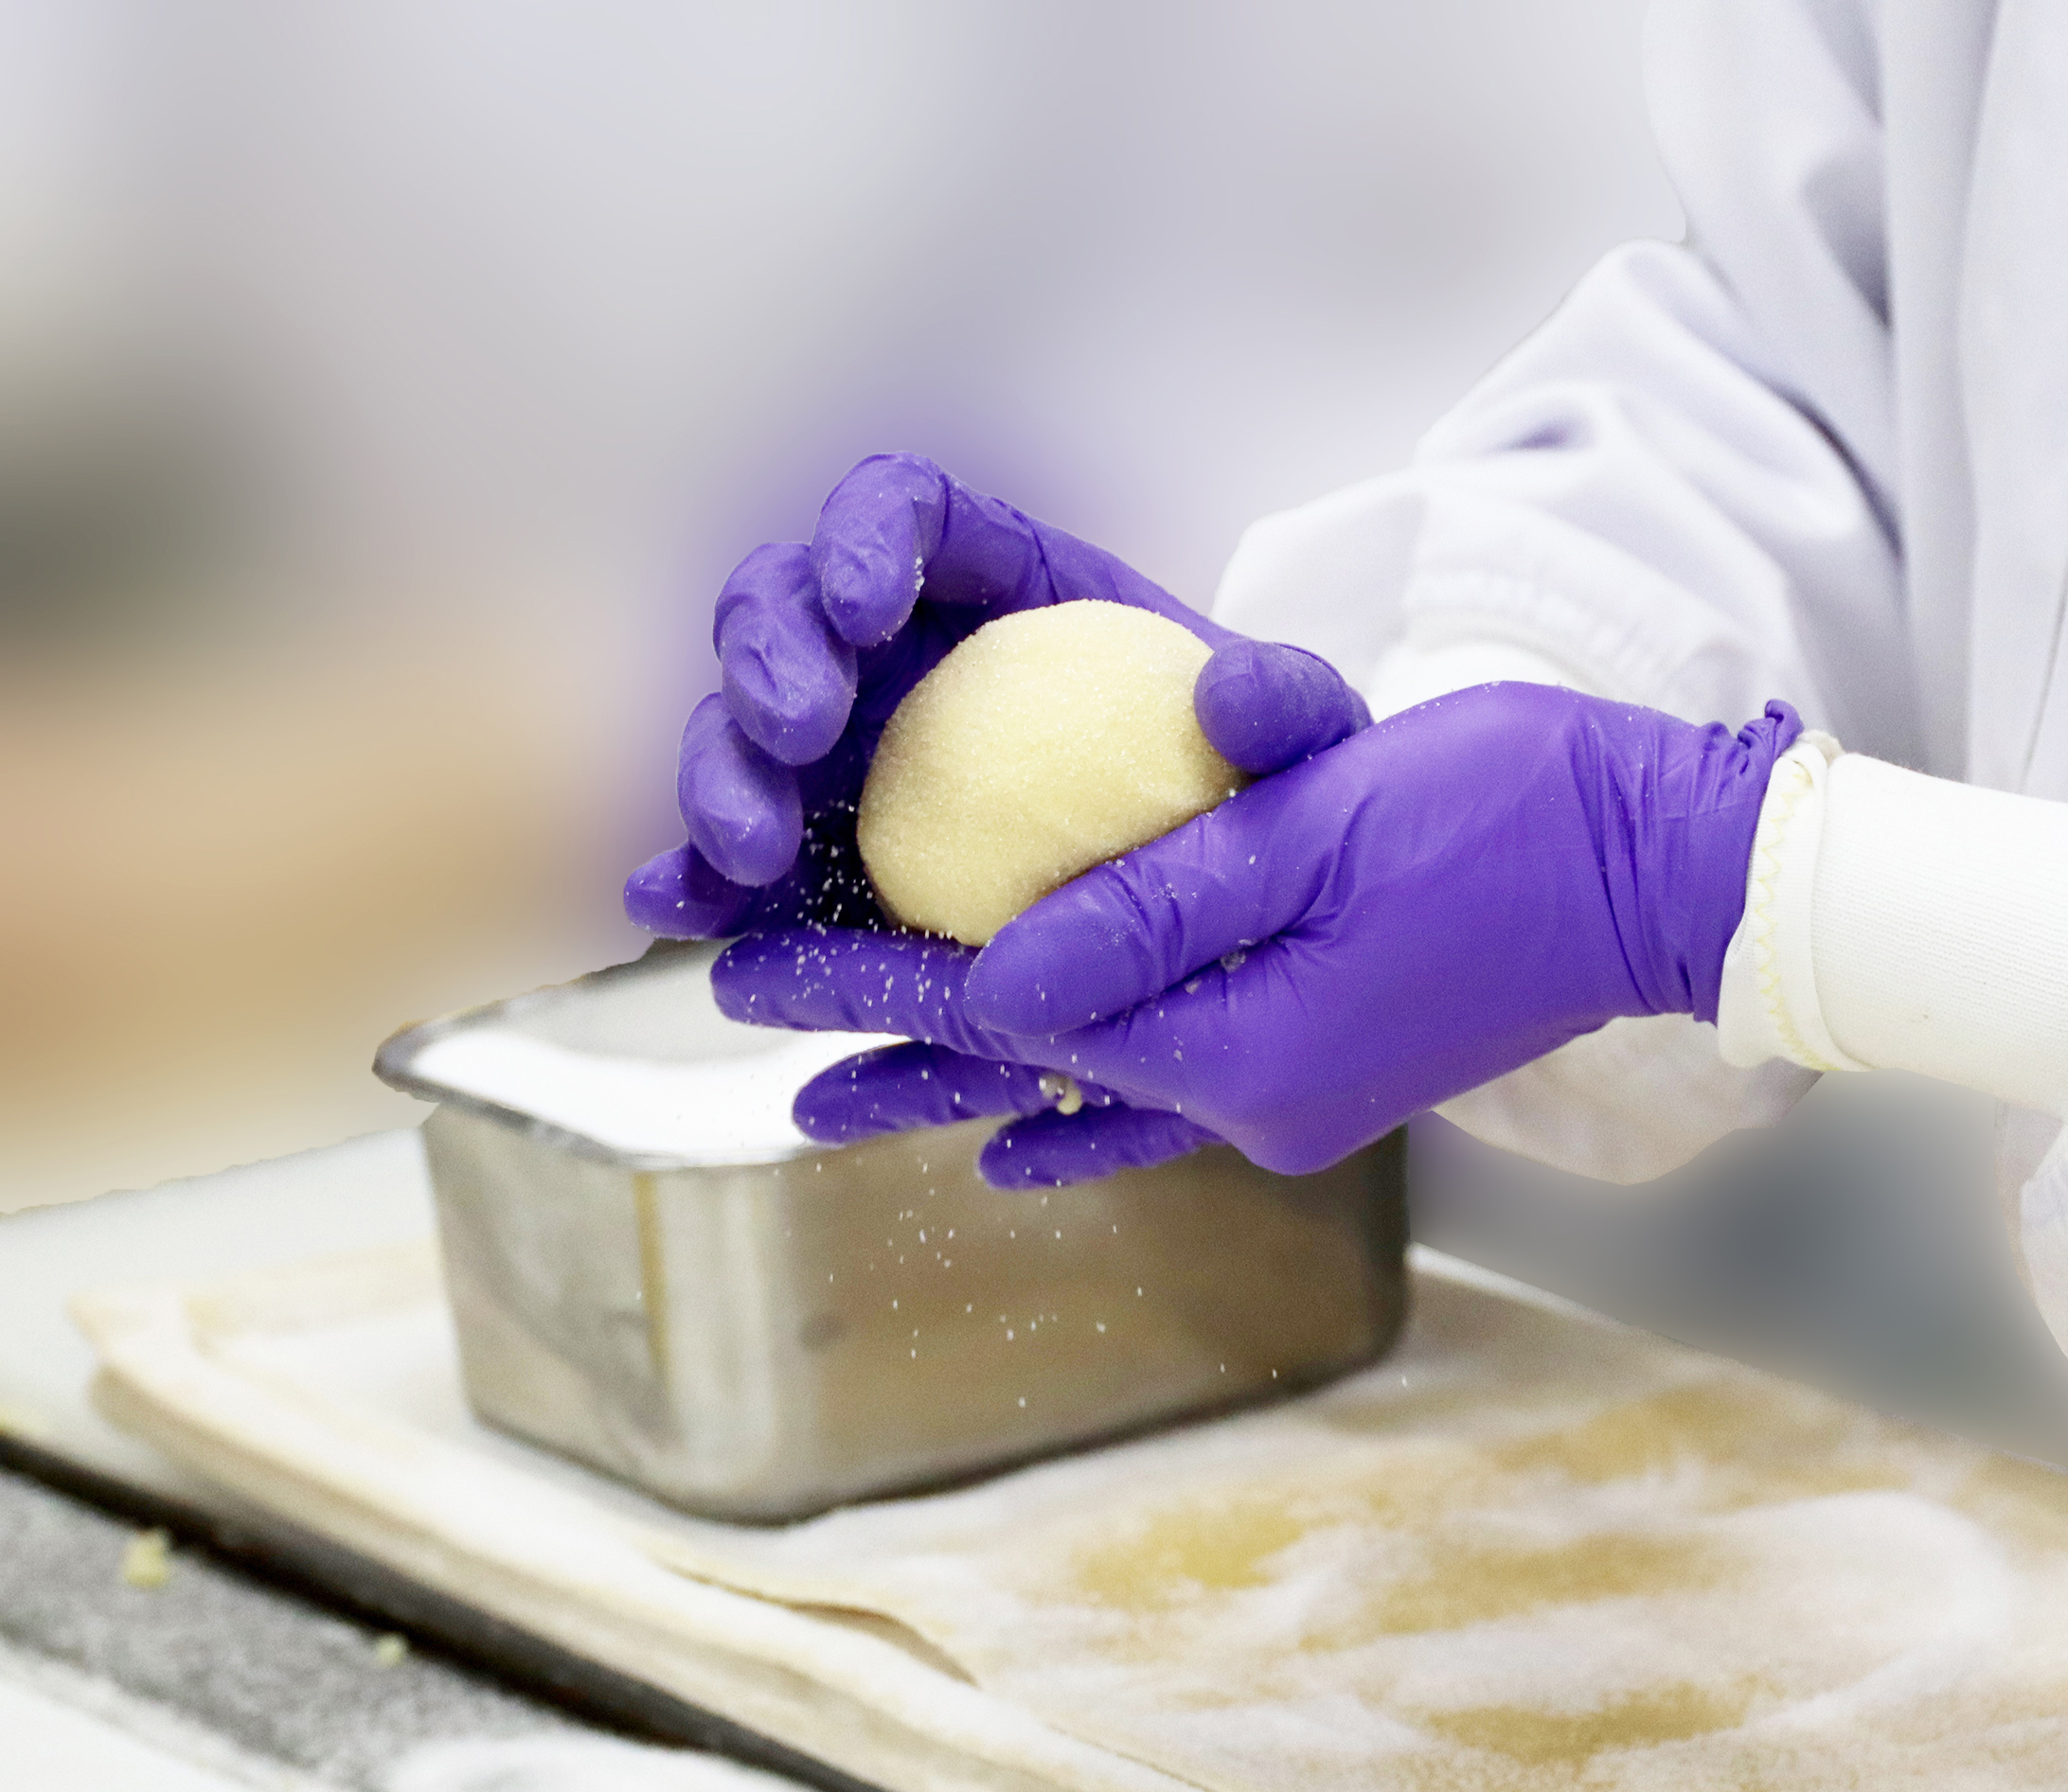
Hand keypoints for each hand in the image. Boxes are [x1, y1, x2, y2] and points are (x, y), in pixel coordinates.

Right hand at [621, 453, 1368, 937]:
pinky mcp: (820, 855)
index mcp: (999, 583)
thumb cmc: (1253, 793)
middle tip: (804, 733)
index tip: (869, 602)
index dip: (864, 535)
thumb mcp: (1301, 743)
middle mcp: (898, 652)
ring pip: (738, 729)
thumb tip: (1238, 690)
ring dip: (721, 775)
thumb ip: (1288, 705)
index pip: (903, 511)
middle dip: (770, 655)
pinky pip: (734, 855)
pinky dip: (694, 879)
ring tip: (754, 852)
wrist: (1225, 912)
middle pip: (786, 606)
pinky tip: (678, 915)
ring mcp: (846, 754)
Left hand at [713, 687, 1802, 1185]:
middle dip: (881, 1035)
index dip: (868, 984)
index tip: (743, 968)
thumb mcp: (1316, 830)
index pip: (1010, 1013)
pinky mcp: (1328, 1069)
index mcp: (1241, 1045)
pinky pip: (1168, 1103)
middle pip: (1027, 1062)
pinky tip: (1016, 1151)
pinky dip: (1083, 1120)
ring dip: (955, 1086)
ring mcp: (1293, 1095)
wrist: (1665, 872)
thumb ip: (1149, 908)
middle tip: (740, 1011)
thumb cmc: (1506, 817)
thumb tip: (997, 976)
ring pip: (1081, 1087)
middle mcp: (1254, 1097)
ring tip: (827, 1109)